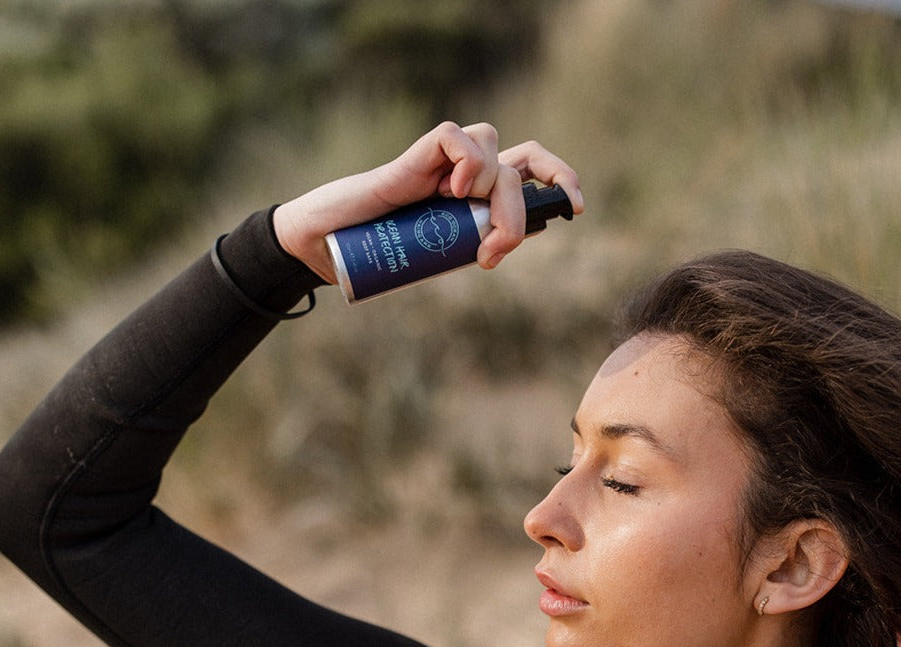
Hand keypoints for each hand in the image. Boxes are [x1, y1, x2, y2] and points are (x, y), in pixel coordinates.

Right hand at [271, 121, 582, 283]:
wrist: (324, 246)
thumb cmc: (377, 254)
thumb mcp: (437, 257)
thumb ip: (470, 245)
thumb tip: (516, 242)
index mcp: (475, 197)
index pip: (529, 168)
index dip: (559, 179)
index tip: (576, 208)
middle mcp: (464, 175)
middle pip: (523, 160)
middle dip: (532, 199)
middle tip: (503, 246)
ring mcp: (442, 164)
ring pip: (495, 150)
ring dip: (494, 192)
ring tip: (464, 225)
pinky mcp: (416, 156)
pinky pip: (457, 136)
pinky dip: (466, 161)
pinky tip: (452, 191)